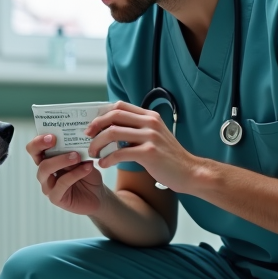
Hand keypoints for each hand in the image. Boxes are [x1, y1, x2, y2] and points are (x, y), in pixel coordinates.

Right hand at [27, 133, 105, 215]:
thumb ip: (75, 149)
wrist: (98, 194)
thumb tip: (74, 138)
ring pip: (45, 169)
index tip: (52, 135)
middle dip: (42, 146)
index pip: (35, 148)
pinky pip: (61, 184)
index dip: (39, 140)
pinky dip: (75, 174)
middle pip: (36, 157)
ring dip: (61, 160)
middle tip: (55, 140)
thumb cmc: (87, 173)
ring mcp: (48, 186)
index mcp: (48, 159)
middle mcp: (45, 172)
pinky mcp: (55, 198)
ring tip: (77, 156)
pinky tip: (87, 168)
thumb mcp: (83, 157)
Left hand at [86, 102, 201, 191]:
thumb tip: (112, 130)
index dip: (102, 113)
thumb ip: (137, 129)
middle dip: (95, 126)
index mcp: (149, 116)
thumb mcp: (154, 136)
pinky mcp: (149, 153)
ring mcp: (150, 136)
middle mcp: (150, 122)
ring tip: (93, 153)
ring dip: (98, 143)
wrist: (190, 172)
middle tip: (87, 137)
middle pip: (113, 116)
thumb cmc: (169, 158)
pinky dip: (107, 159)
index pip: (120, 106)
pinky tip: (103, 164)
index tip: (92, 125)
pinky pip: (119, 153)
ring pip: (113, 133)